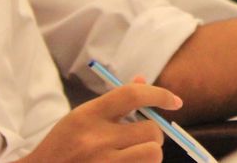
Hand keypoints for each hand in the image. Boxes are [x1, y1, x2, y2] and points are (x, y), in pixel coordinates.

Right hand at [22, 78, 181, 162]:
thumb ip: (113, 103)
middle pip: (151, 130)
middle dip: (153, 135)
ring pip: (153, 155)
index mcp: (88, 116)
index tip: (174, 101)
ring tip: (135, 156)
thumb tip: (143, 80)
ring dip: (150, 155)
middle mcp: (96, 140)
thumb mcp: (81, 119)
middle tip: (142, 140)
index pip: (132, 95)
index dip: (159, 94)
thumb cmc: (62, 148)